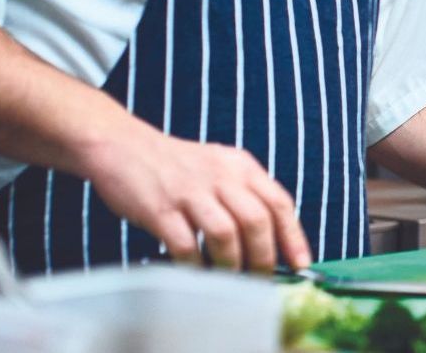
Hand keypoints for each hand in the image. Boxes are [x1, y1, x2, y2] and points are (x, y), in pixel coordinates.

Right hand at [79, 125, 308, 271]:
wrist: (123, 146)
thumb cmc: (176, 165)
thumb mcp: (220, 167)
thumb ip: (246, 195)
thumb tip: (275, 239)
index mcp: (241, 166)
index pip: (279, 202)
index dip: (293, 237)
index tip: (301, 264)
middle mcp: (220, 176)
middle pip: (257, 221)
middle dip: (264, 258)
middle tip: (261, 280)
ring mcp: (190, 192)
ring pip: (226, 235)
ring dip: (232, 265)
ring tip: (230, 279)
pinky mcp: (160, 208)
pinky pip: (186, 245)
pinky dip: (196, 266)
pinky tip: (197, 273)